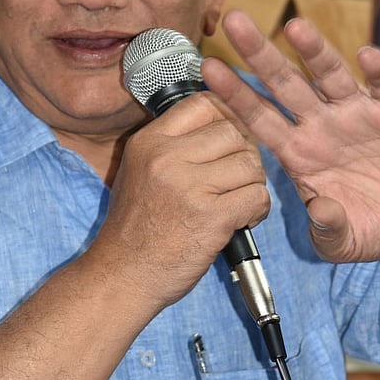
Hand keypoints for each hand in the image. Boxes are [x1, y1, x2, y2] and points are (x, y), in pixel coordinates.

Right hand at [92, 92, 269, 311]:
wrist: (121, 276)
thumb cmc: (135, 227)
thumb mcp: (140, 170)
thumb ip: (173, 145)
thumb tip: (223, 122)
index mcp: (149, 141)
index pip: (203, 103)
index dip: (226, 117)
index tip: (229, 140)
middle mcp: (166, 157)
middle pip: (232, 132)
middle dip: (244, 154)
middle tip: (237, 178)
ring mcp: (188, 186)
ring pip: (250, 164)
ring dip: (253, 184)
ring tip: (239, 201)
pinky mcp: (210, 217)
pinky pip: (256, 196)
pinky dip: (257, 209)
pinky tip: (243, 220)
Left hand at [201, 9, 379, 262]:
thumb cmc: (374, 226)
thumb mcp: (346, 242)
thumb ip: (329, 230)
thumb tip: (319, 212)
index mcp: (300, 152)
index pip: (259, 118)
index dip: (235, 95)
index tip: (208, 69)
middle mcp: (322, 124)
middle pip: (286, 84)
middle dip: (260, 54)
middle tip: (235, 22)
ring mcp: (358, 113)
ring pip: (331, 75)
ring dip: (314, 51)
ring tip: (295, 28)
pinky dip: (379, 70)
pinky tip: (367, 56)